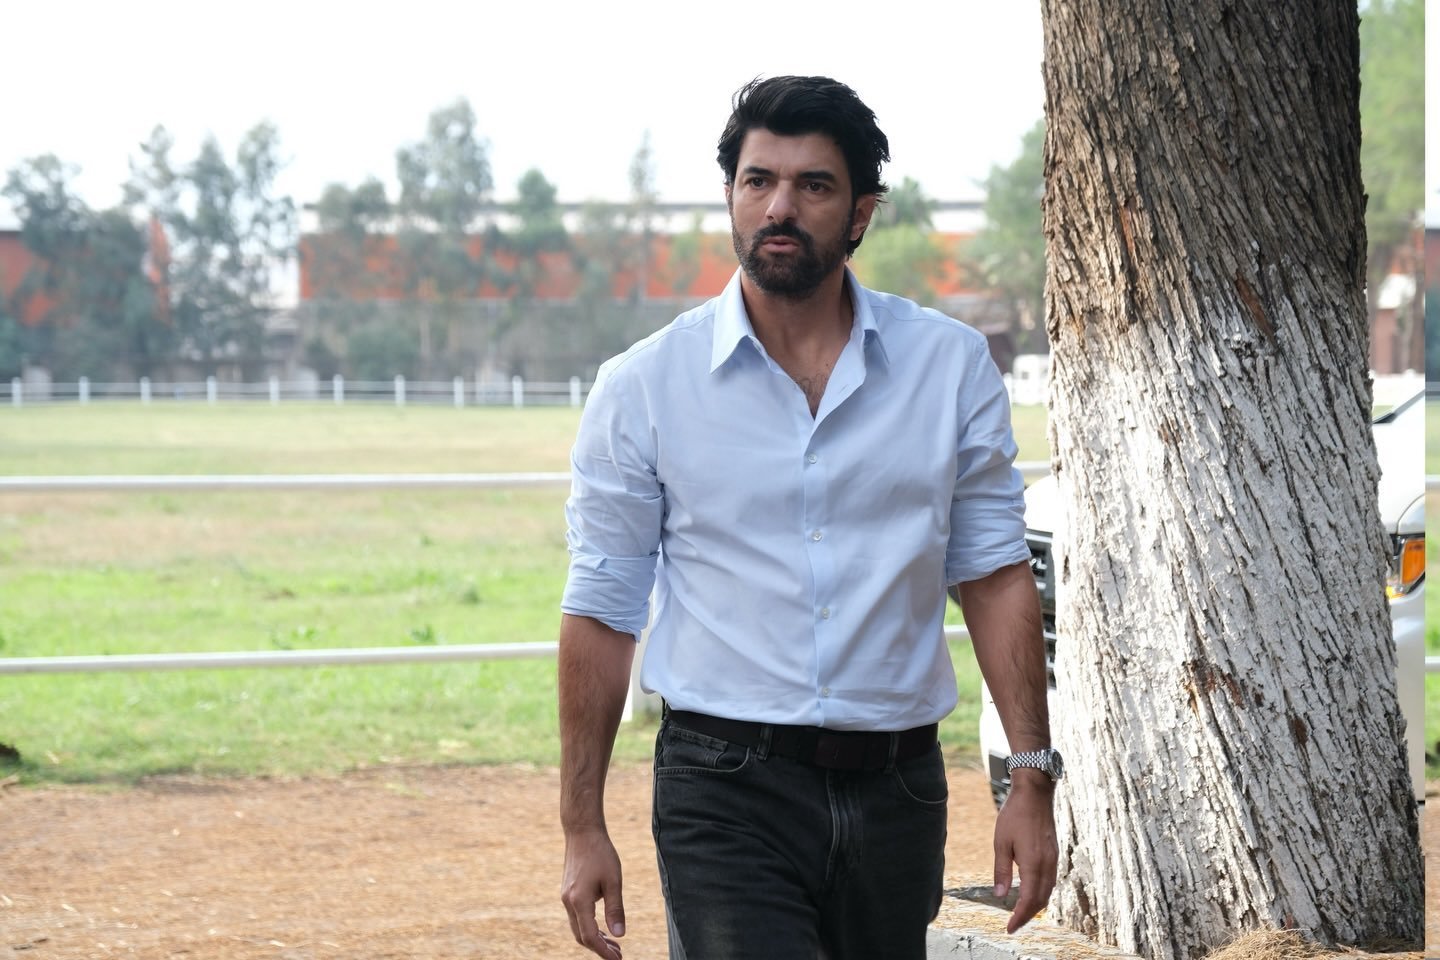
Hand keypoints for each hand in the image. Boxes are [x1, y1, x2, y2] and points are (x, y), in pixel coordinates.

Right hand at [561, 827, 625, 958]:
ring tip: (614, 943)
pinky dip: (589, 926)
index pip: (590, 937)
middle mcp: (568, 902)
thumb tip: (620, 935)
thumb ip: (616, 909)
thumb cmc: (600, 853)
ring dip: (594, 938)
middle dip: (599, 948)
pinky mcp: (568, 892)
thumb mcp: (613, 881)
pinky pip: (576, 917)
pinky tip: (603, 926)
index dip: (603, 952)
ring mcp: (566, 897)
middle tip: (619, 954)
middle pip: (581, 936)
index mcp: (579, 901)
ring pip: (578, 927)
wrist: (582, 832)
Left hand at [992, 772, 1057, 933]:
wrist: (1035, 793)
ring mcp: (1053, 859)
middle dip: (1028, 915)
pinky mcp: (1054, 853)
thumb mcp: (1001, 842)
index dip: (1020, 916)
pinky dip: (1042, 893)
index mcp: (1034, 863)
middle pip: (1041, 900)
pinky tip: (1032, 893)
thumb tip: (1001, 895)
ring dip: (1036, 905)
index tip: (1010, 928)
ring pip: (1048, 891)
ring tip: (1021, 913)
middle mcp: (1047, 864)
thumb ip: (1002, 870)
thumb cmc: (1015, 814)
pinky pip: (1051, 880)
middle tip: (1013, 925)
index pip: (1029, 899)